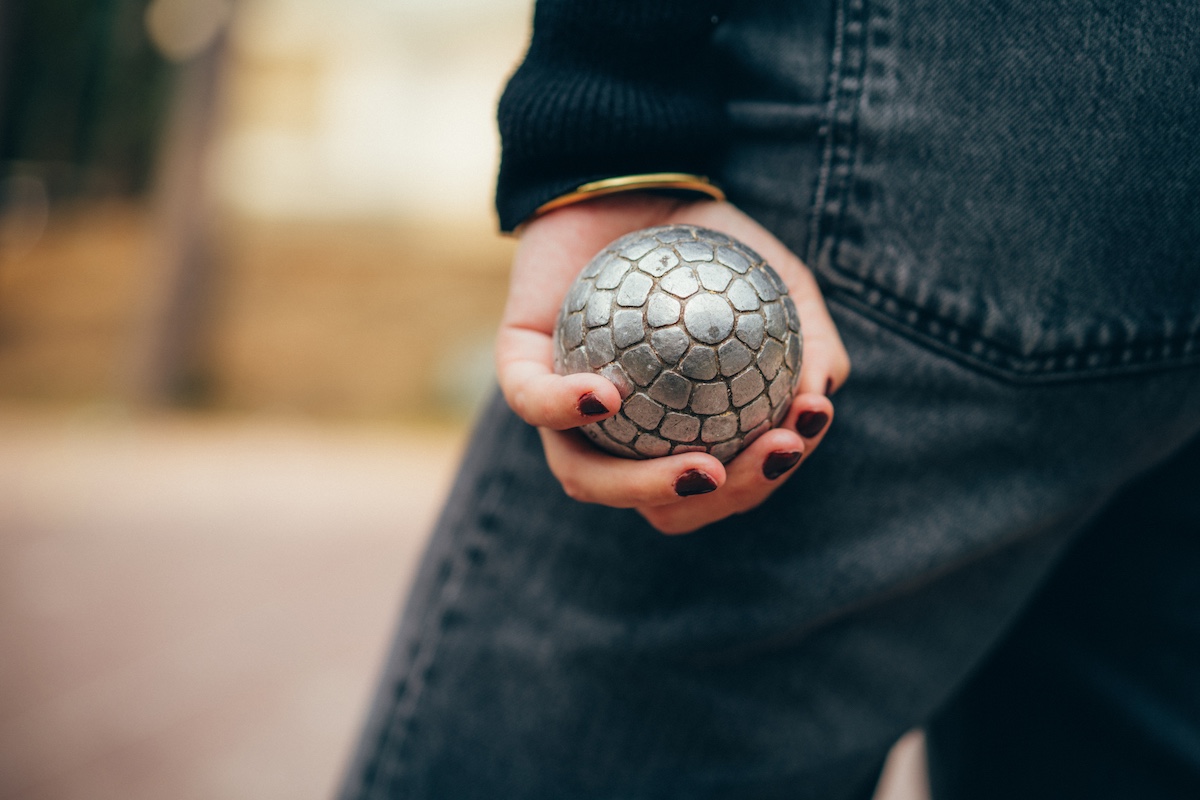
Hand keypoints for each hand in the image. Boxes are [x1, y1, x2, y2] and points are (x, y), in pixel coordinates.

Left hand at [495, 194, 849, 533]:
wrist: (637, 176)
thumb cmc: (712, 245)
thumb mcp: (783, 284)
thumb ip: (811, 342)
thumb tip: (817, 407)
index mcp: (677, 433)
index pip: (716, 487)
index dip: (756, 483)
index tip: (795, 438)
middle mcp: (619, 437)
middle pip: (660, 504)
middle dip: (720, 498)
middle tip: (765, 455)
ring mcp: (563, 411)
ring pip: (587, 479)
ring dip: (645, 487)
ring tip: (701, 467)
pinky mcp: (518, 367)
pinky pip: (532, 402)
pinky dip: (567, 409)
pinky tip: (610, 396)